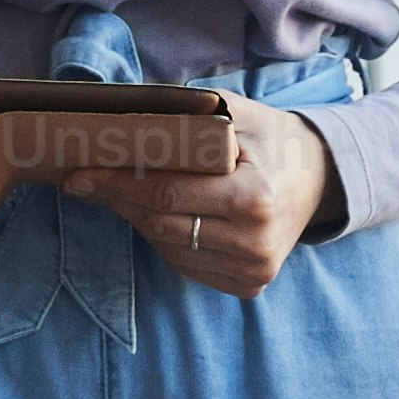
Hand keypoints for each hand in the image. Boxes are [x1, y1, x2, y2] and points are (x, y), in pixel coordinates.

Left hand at [40, 87, 342, 298]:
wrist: (319, 179)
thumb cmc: (272, 140)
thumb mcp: (238, 113)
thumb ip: (188, 114)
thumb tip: (123, 116)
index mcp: (256, 198)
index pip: (168, 194)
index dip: (118, 183)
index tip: (79, 175)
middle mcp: (256, 243)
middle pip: (162, 224)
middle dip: (119, 199)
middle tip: (87, 180)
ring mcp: (254, 271)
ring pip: (168, 248)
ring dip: (140, 219)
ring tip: (126, 192)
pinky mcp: (249, 285)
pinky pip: (187, 266)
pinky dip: (166, 240)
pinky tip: (162, 216)